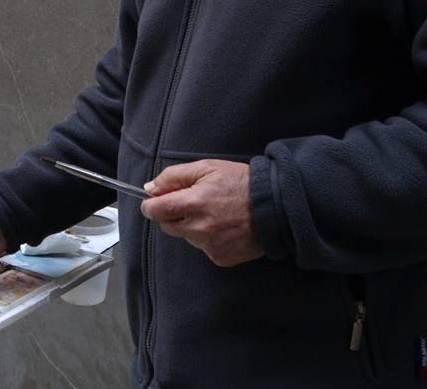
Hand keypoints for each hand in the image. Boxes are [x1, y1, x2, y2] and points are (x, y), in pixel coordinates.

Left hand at [140, 159, 262, 266]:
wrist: (276, 207)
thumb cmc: (241, 183)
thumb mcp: (207, 168)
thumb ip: (174, 176)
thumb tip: (150, 188)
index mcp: (194, 203)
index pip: (155, 210)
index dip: (151, 204)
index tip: (155, 201)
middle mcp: (199, 228)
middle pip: (167, 225)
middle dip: (173, 214)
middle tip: (193, 202)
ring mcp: (210, 246)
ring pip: (186, 237)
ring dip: (192, 227)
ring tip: (215, 214)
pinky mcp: (221, 258)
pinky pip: (203, 248)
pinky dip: (208, 239)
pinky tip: (224, 227)